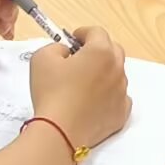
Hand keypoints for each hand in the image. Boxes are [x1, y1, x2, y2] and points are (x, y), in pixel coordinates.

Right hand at [28, 26, 130, 153]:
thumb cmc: (51, 92)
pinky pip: (118, 97)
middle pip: (112, 50)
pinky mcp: (121, 113)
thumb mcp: (42, 58)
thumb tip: (66, 52)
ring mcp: (122, 92)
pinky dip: (108, 96)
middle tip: (79, 59)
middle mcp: (117, 69)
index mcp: (101, 52)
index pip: (96, 32)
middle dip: (97, 49)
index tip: (72, 40)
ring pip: (116, 74)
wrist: (59, 132)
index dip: (82, 33)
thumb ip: (56, 46)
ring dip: (103, 73)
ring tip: (83, 84)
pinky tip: (92, 102)